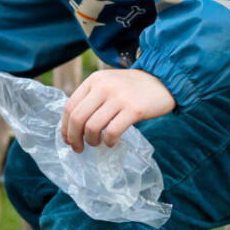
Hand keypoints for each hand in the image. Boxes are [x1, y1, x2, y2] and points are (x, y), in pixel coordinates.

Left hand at [60, 69, 174, 151]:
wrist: (164, 81)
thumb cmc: (133, 88)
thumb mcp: (108, 84)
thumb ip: (92, 98)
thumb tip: (73, 126)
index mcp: (94, 80)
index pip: (69, 107)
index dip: (65, 127)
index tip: (68, 140)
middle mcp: (103, 86)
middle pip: (77, 118)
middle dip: (74, 138)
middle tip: (78, 148)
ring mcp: (119, 97)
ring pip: (92, 127)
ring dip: (91, 141)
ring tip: (97, 144)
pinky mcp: (134, 109)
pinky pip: (112, 132)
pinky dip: (108, 142)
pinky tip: (111, 142)